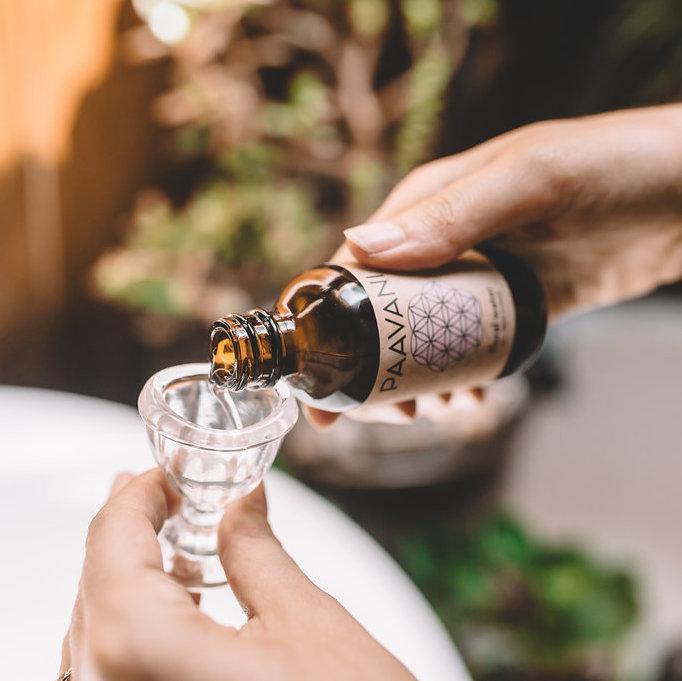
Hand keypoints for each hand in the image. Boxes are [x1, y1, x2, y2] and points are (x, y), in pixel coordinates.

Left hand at [60, 470, 414, 680]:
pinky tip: (179, 602)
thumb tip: (242, 499)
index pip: (111, 539)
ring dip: (133, 573)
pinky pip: (110, 666)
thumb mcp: (304, 620)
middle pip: (97, 580)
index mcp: (140, 647)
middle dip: (135, 528)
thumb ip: (255, 547)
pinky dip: (137, 623)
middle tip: (170, 493)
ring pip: (97, 625)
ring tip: (176, 539)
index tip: (166, 471)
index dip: (137, 493)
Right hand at [308, 104, 681, 426]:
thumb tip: (362, 248)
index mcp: (425, 204)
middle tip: (391, 413)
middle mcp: (438, 243)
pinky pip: (464, 350)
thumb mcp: (530, 180)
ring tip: (437, 411)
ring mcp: (472, 279)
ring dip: (416, 382)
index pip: (355, 266)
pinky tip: (471, 399)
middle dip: (373, 369)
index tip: (319, 380)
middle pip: (379, 315)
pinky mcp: (506, 308)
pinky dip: (458, 380)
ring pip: (419, 340)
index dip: (327, 323)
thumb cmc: (612, 168)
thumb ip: (449, 213)